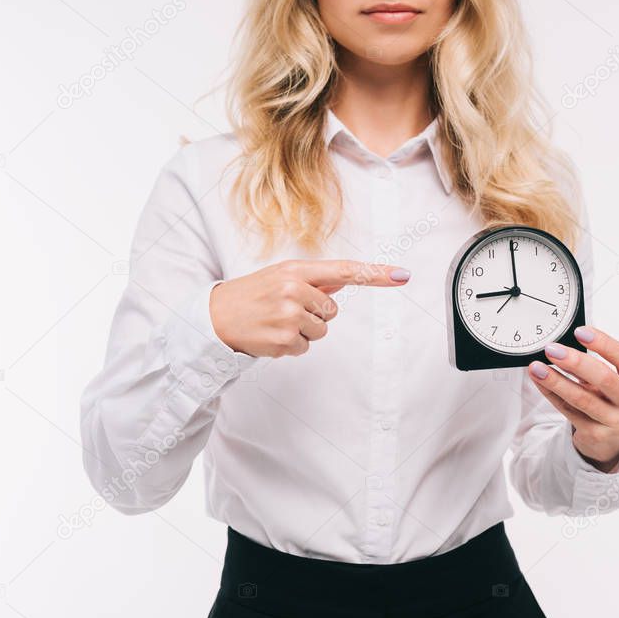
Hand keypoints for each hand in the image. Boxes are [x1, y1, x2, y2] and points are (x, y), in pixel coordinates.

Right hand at [209, 259, 410, 357]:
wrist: (215, 317)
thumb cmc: (249, 296)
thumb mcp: (279, 277)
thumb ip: (312, 281)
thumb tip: (341, 281)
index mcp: (295, 270)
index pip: (344, 270)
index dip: (376, 274)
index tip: (403, 275)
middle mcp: (294, 289)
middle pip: (331, 311)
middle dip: (313, 315)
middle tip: (283, 311)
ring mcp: (290, 315)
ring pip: (321, 331)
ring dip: (302, 332)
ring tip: (275, 323)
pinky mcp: (284, 339)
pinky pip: (305, 347)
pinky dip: (291, 346)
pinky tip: (271, 336)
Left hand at [528, 325, 618, 470]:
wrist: (612, 438)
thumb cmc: (613, 398)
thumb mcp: (616, 380)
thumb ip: (599, 362)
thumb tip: (566, 342)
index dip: (604, 343)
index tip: (580, 331)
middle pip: (605, 379)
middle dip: (576, 362)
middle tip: (553, 349)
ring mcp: (617, 424)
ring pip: (582, 399)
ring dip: (556, 380)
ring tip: (537, 367)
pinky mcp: (596, 435)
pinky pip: (568, 411)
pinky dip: (551, 394)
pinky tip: (539, 381)